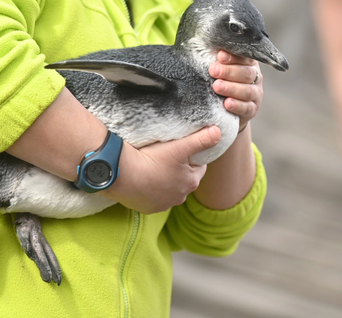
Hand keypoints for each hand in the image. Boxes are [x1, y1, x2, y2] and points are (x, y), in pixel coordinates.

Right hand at [102, 126, 220, 213]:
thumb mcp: (180, 147)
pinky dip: (150, 190)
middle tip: (166, 155)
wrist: (123, 174)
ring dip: (164, 181)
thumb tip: (218, 133)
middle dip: (178, 170)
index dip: (191, 157)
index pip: (198, 167)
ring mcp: (162, 205)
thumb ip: (201, 139)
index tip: (181, 148)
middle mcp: (179, 198)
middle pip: (183, 179)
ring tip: (153, 166)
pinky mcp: (147, 209)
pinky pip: (152, 198)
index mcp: (191, 182)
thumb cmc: (153, 159)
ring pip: (168, 190)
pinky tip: (143, 179)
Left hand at [210, 51, 263, 130]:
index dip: (233, 57)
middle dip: (229, 72)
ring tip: (217, 87)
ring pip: (247, 91)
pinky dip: (237, 105)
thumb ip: (217, 61)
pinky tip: (227, 104)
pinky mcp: (253, 109)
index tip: (220, 56)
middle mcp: (255, 77)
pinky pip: (247, 108)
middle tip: (213, 71)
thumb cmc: (221, 81)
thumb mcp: (219, 69)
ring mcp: (256, 93)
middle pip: (246, 73)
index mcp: (248, 63)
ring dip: (231, 88)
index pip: (244, 57)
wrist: (226, 108)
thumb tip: (205, 52)